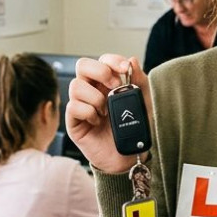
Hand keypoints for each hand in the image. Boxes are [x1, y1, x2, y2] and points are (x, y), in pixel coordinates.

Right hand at [64, 54, 151, 174]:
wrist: (128, 157)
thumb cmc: (134, 129)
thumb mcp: (144, 103)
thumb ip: (140, 81)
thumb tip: (132, 59)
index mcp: (107, 83)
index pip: (102, 61)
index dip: (111, 60)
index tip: (125, 69)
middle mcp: (92, 91)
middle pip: (82, 65)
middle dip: (100, 72)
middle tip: (115, 86)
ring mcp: (81, 105)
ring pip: (76, 86)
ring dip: (95, 97)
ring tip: (106, 111)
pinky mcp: (74, 121)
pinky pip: (73, 107)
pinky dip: (88, 112)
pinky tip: (97, 122)